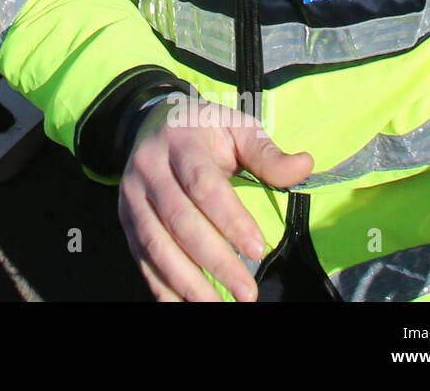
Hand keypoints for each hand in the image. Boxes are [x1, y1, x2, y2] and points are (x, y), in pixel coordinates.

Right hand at [118, 94, 312, 301]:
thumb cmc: (204, 130)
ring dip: (187, 280)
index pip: (203, 184)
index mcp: (179, 141)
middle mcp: (148, 168)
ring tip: (217, 306)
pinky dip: (161, 285)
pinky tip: (185, 303)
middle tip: (248, 292)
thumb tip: (304, 166)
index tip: (259, 249)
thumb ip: (266, 152)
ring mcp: (132, 195)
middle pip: (179, 220)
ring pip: (156, 243)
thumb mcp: (236, 127)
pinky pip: (141, 257)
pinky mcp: (125, 219)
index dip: (230, 219)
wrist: (151, 123)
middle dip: (215, 260)